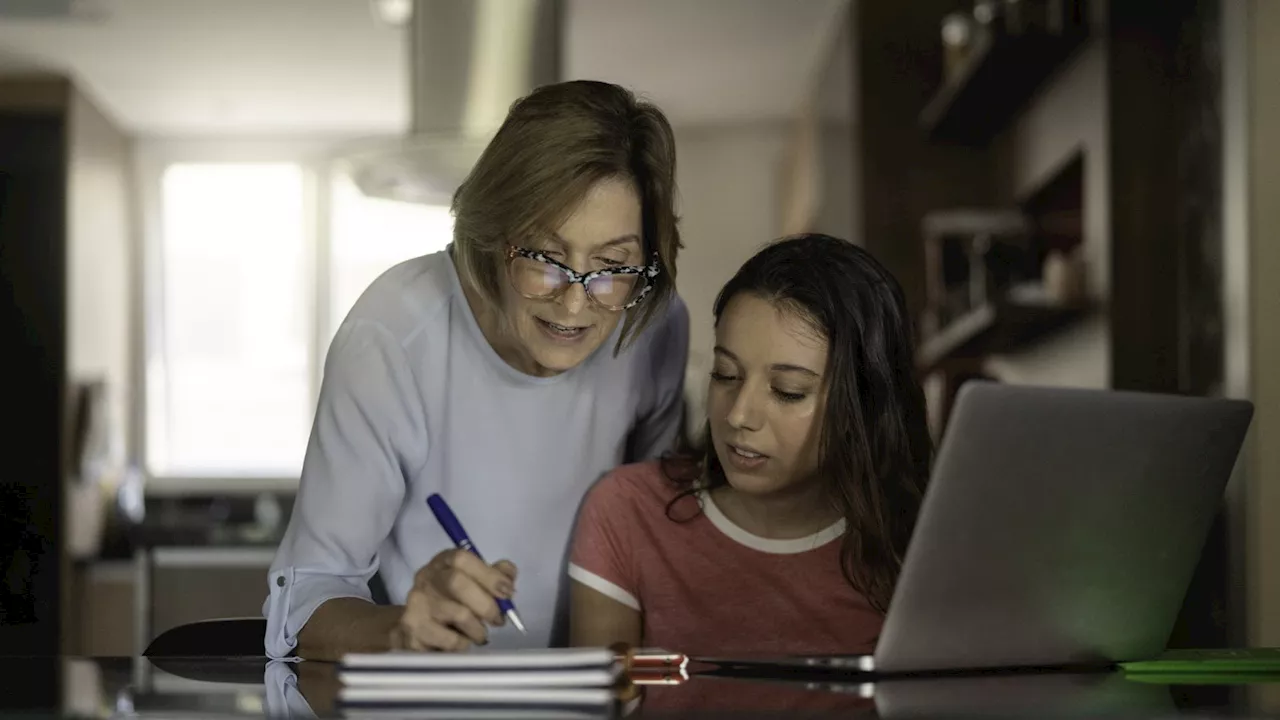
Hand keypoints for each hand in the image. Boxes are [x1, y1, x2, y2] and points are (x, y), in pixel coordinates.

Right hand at [390, 549, 517, 651]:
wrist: (415, 629)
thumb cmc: (452, 602)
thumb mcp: (474, 584)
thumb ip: (494, 576)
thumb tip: (508, 575)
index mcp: (443, 562)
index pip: (462, 559)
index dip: (489, 575)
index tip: (508, 592)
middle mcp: (426, 578)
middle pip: (456, 582)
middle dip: (486, 604)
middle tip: (498, 620)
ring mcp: (416, 603)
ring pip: (458, 614)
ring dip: (478, 629)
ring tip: (479, 635)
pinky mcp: (413, 630)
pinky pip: (450, 640)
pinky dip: (464, 644)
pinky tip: (462, 643)